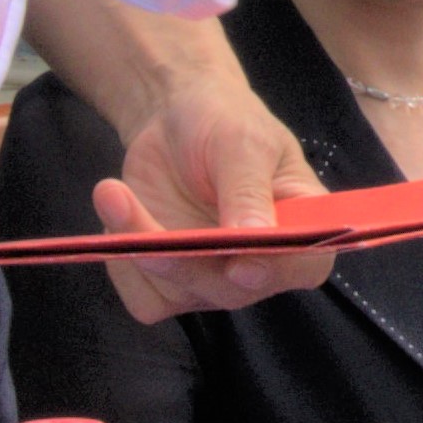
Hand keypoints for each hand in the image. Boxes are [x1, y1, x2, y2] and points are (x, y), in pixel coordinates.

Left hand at [91, 79, 339, 322]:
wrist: (172, 121)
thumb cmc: (223, 120)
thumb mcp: (241, 141)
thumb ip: (247, 189)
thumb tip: (254, 235)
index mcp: (300, 223)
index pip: (307, 264)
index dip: (279, 270)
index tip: (241, 264)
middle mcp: (263, 263)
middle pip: (234, 291)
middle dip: (185, 260)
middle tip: (139, 214)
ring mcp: (216, 278)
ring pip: (181, 296)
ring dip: (140, 251)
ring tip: (115, 194)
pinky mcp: (171, 285)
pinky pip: (146, 301)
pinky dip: (123, 266)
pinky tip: (119, 217)